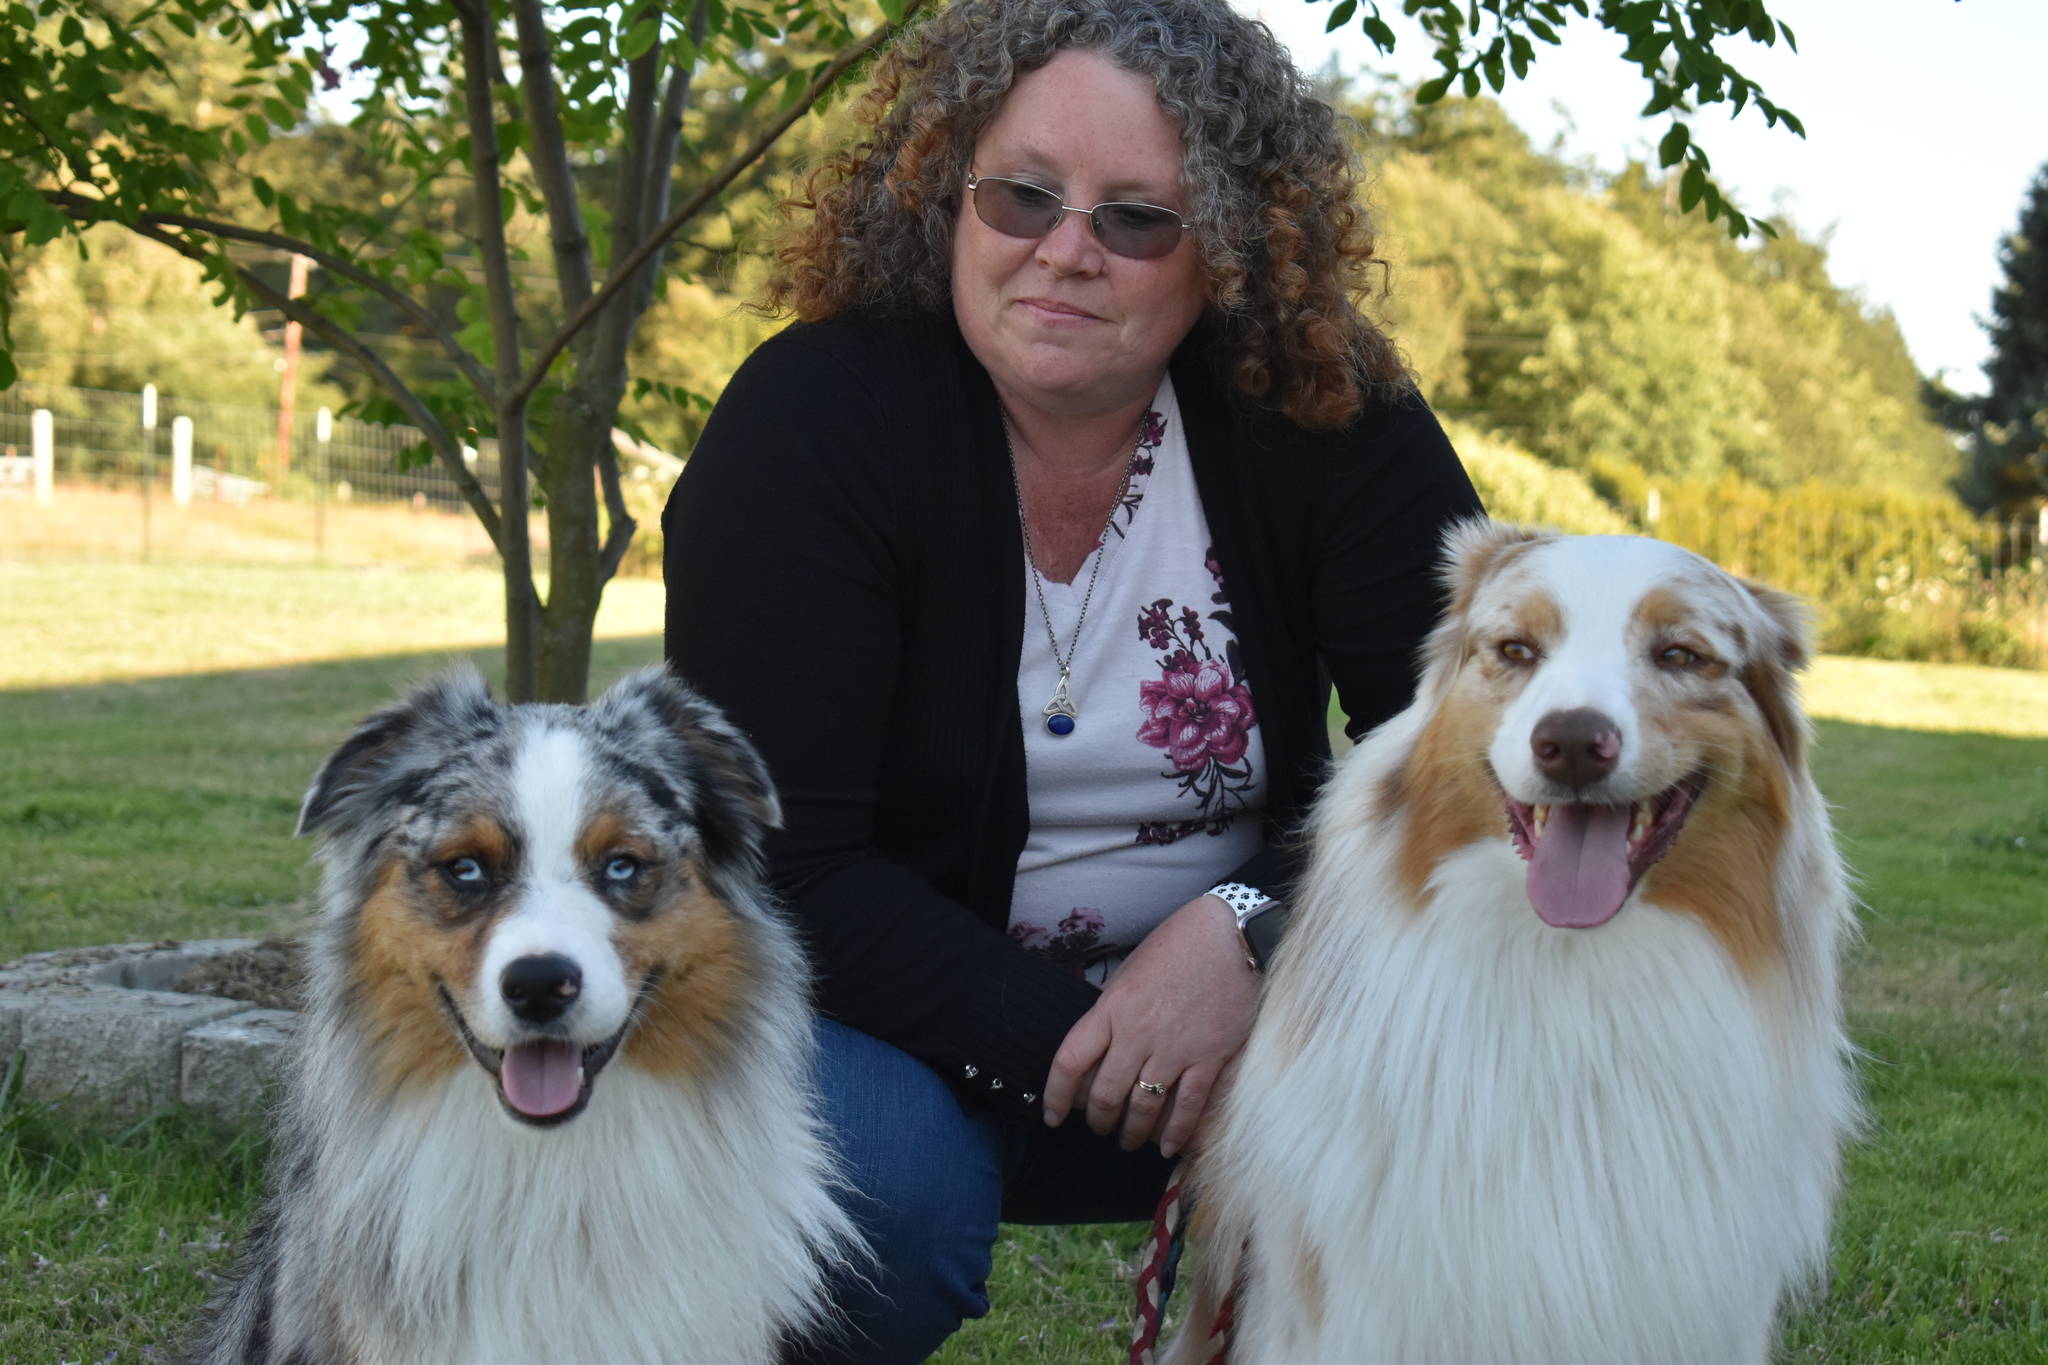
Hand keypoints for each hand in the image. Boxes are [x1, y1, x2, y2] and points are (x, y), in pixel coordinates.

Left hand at [1040, 893, 1257, 1158]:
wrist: (1230, 936)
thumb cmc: (1178, 946)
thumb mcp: (1131, 973)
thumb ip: (1113, 1011)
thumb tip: (1100, 1047)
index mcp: (1111, 1009)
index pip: (1070, 1062)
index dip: (1056, 1096)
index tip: (1053, 1115)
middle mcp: (1138, 1035)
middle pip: (1106, 1095)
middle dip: (1099, 1121)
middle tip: (1100, 1129)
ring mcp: (1174, 1050)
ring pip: (1144, 1108)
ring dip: (1133, 1133)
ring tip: (1130, 1142)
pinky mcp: (1209, 1059)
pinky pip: (1188, 1107)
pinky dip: (1176, 1133)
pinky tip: (1168, 1147)